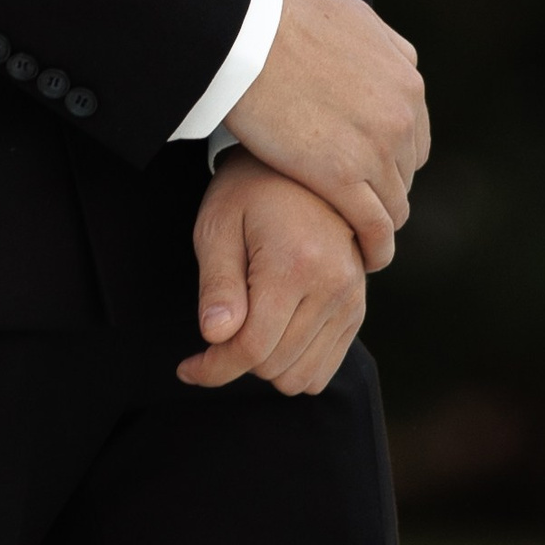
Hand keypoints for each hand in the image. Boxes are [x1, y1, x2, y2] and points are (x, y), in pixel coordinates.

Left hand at [177, 151, 366, 394]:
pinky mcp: (357, 308)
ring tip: (245, 329)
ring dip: (266, 366)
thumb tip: (215, 337)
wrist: (302, 166)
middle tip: (215, 334)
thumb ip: (217, 285)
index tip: (186, 368)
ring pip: (302, 377)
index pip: (252, 348)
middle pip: (276, 367)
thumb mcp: (217, 227)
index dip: (213, 368)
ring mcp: (352, 299)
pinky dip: (293, 364)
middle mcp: (333, 286)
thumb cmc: (248, 191)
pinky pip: (324, 368)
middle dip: (235, 361)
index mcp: (295, 264)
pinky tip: (272, 333)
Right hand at [223, 0, 427, 271]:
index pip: (415, 138)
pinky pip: (374, 226)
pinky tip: (365, 257)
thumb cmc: (285, 21)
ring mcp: (375, 149)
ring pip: (394, 204)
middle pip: (405, 172)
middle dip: (384, 187)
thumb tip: (403, 64)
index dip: (391, 158)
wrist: (245, 36)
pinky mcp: (342, 178)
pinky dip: (374, 245)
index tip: (368, 170)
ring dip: (380, 221)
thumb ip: (386, 45)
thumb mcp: (352, 17)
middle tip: (356, 201)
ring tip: (361, 236)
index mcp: (407, 80)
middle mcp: (402, 116)